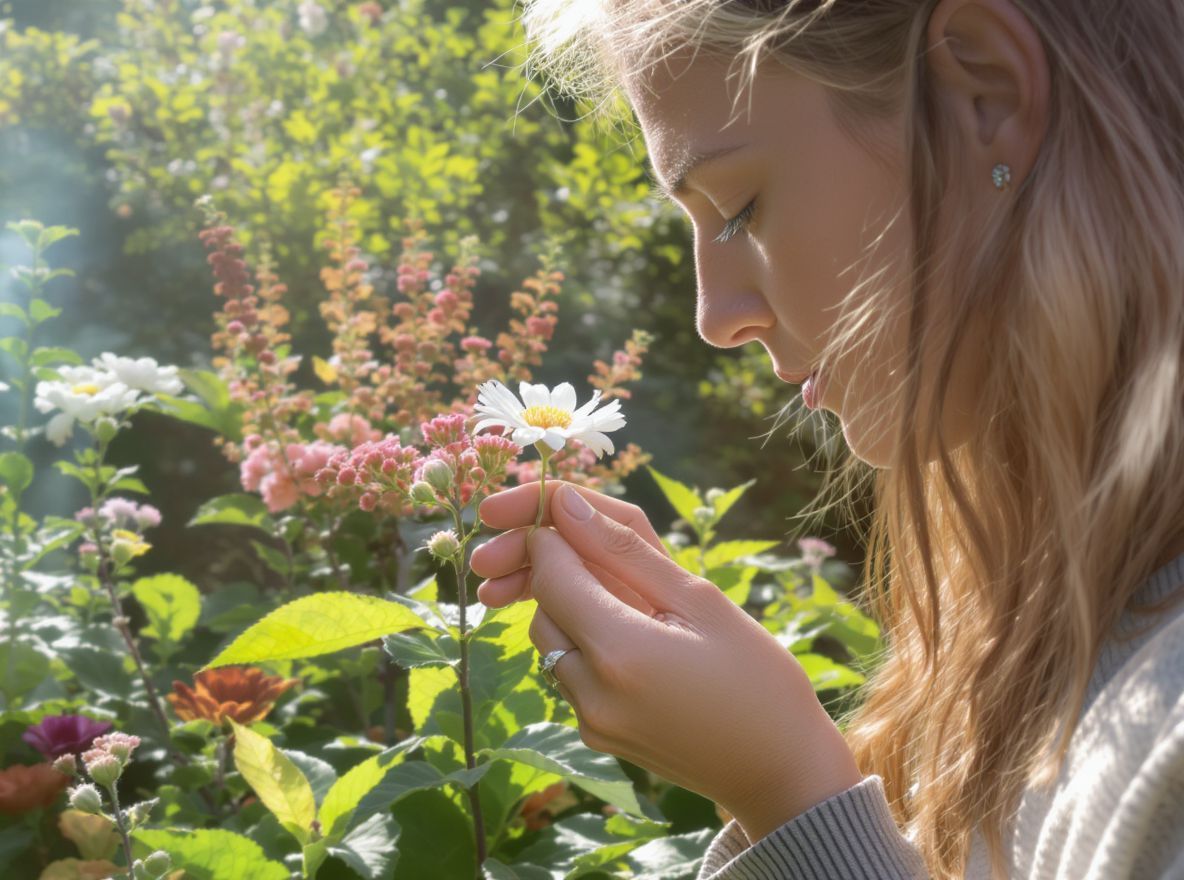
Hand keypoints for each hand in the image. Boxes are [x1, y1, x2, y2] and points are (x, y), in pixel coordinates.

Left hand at [470, 480, 863, 842]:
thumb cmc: (758, 677)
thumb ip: (623, 548)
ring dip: (568, 605)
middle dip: (554, 567)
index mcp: (620, 652)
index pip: (551, 573)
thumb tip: (563, 502)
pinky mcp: (597, 736)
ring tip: (622, 587)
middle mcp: (591, 693)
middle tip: (583, 539)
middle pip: (541, 608)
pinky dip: (583, 640)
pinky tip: (628, 629)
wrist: (781, 770)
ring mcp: (590, 721)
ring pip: (548, 641)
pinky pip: (567, 673)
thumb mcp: (699, 598)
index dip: (548, 533)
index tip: (565, 506)